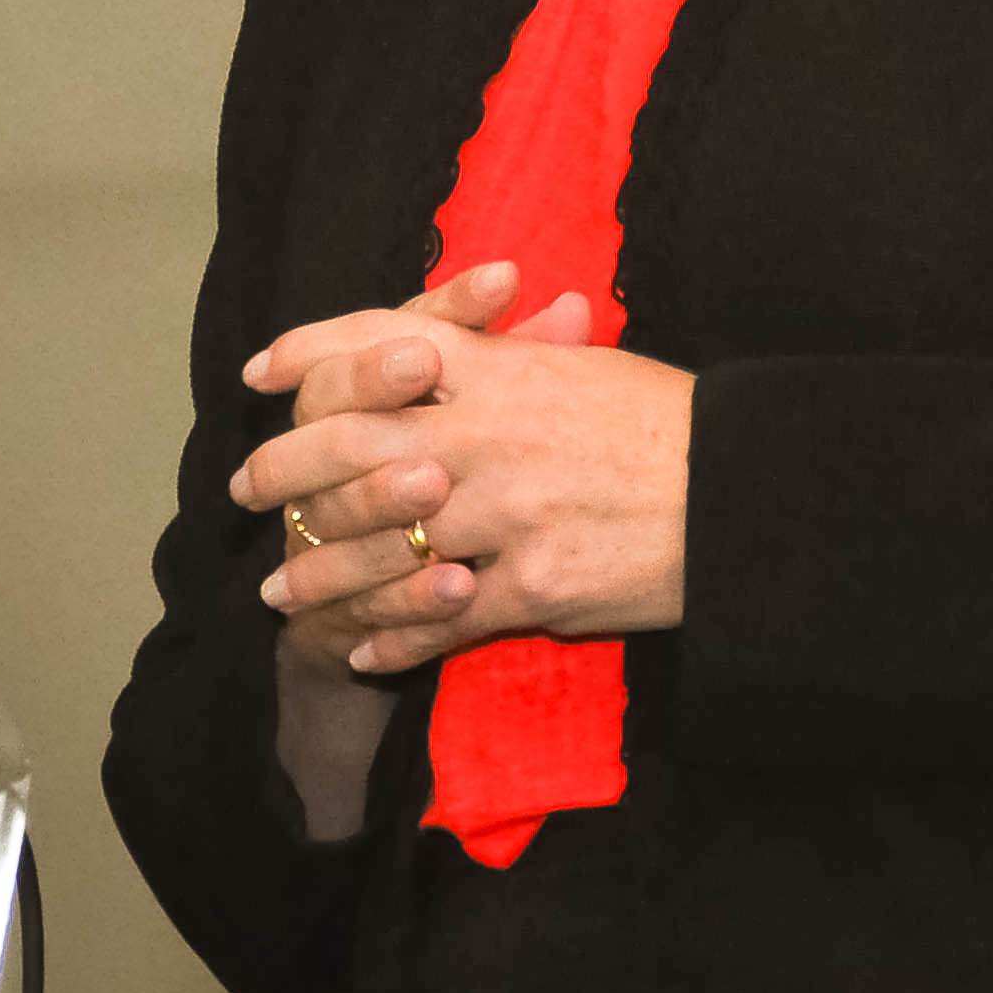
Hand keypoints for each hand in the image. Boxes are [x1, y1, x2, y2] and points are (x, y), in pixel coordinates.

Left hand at [231, 260, 690, 673]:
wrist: (746, 493)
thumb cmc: (672, 425)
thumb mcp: (589, 366)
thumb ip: (512, 356)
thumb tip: (453, 342)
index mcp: (502, 370)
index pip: (378, 345)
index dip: (309, 354)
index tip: (259, 372)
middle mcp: (488, 437)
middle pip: (351, 447)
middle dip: (284, 470)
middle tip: (246, 490)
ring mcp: (506, 517)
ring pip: (380, 549)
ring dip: (320, 575)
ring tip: (282, 595)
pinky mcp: (532, 590)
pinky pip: (441, 621)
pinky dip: (394, 638)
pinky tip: (364, 650)